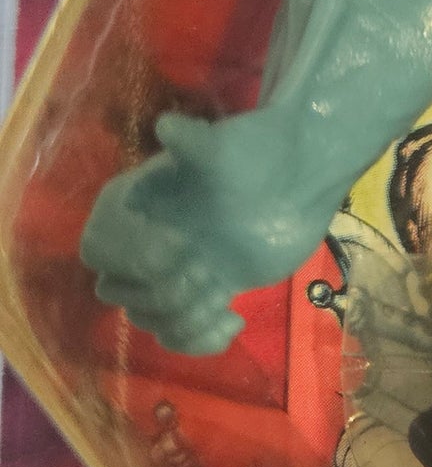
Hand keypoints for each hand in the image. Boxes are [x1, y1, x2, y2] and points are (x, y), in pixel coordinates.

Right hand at [80, 107, 328, 355]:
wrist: (299, 173)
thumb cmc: (254, 151)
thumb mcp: (221, 144)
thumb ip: (192, 140)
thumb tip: (167, 126)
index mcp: (131, 206)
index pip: (98, 249)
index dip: (131, 257)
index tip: (178, 246)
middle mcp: (143, 243)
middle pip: (119, 292)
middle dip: (160, 290)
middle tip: (205, 270)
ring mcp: (173, 272)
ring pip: (151, 319)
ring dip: (184, 316)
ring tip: (221, 293)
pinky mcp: (206, 294)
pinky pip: (182, 336)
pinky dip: (202, 340)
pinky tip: (235, 319)